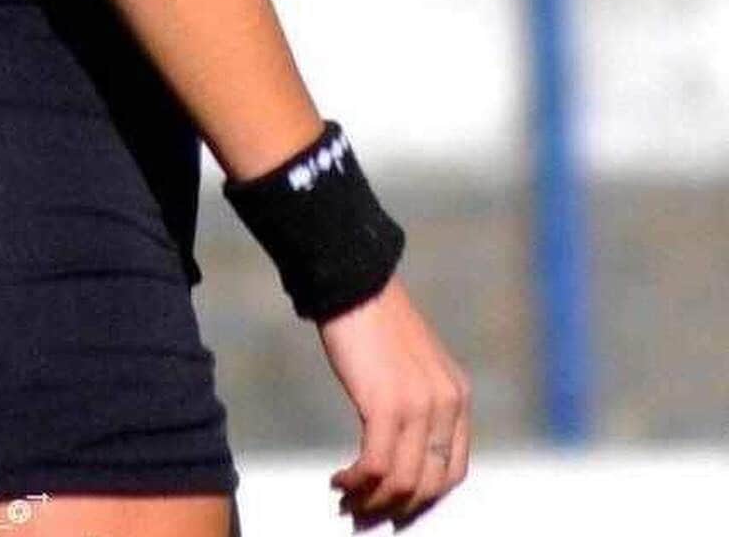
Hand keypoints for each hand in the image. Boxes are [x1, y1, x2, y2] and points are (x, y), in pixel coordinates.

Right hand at [317, 273, 471, 529]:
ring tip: (346, 500)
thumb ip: (421, 403)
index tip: (394, 506)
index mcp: (458, 395)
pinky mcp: (386, 404)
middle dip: (396, 508)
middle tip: (364, 515)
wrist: (354, 283)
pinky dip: (356, 482)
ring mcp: (419, 406)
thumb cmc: (375, 320)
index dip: (423, 498)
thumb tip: (399, 452)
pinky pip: (376, 465)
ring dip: (371, 500)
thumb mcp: (415, 364)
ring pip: (402, 482)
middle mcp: (447, 404)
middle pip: (429, 484)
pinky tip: (339, 479)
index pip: (453, 470)